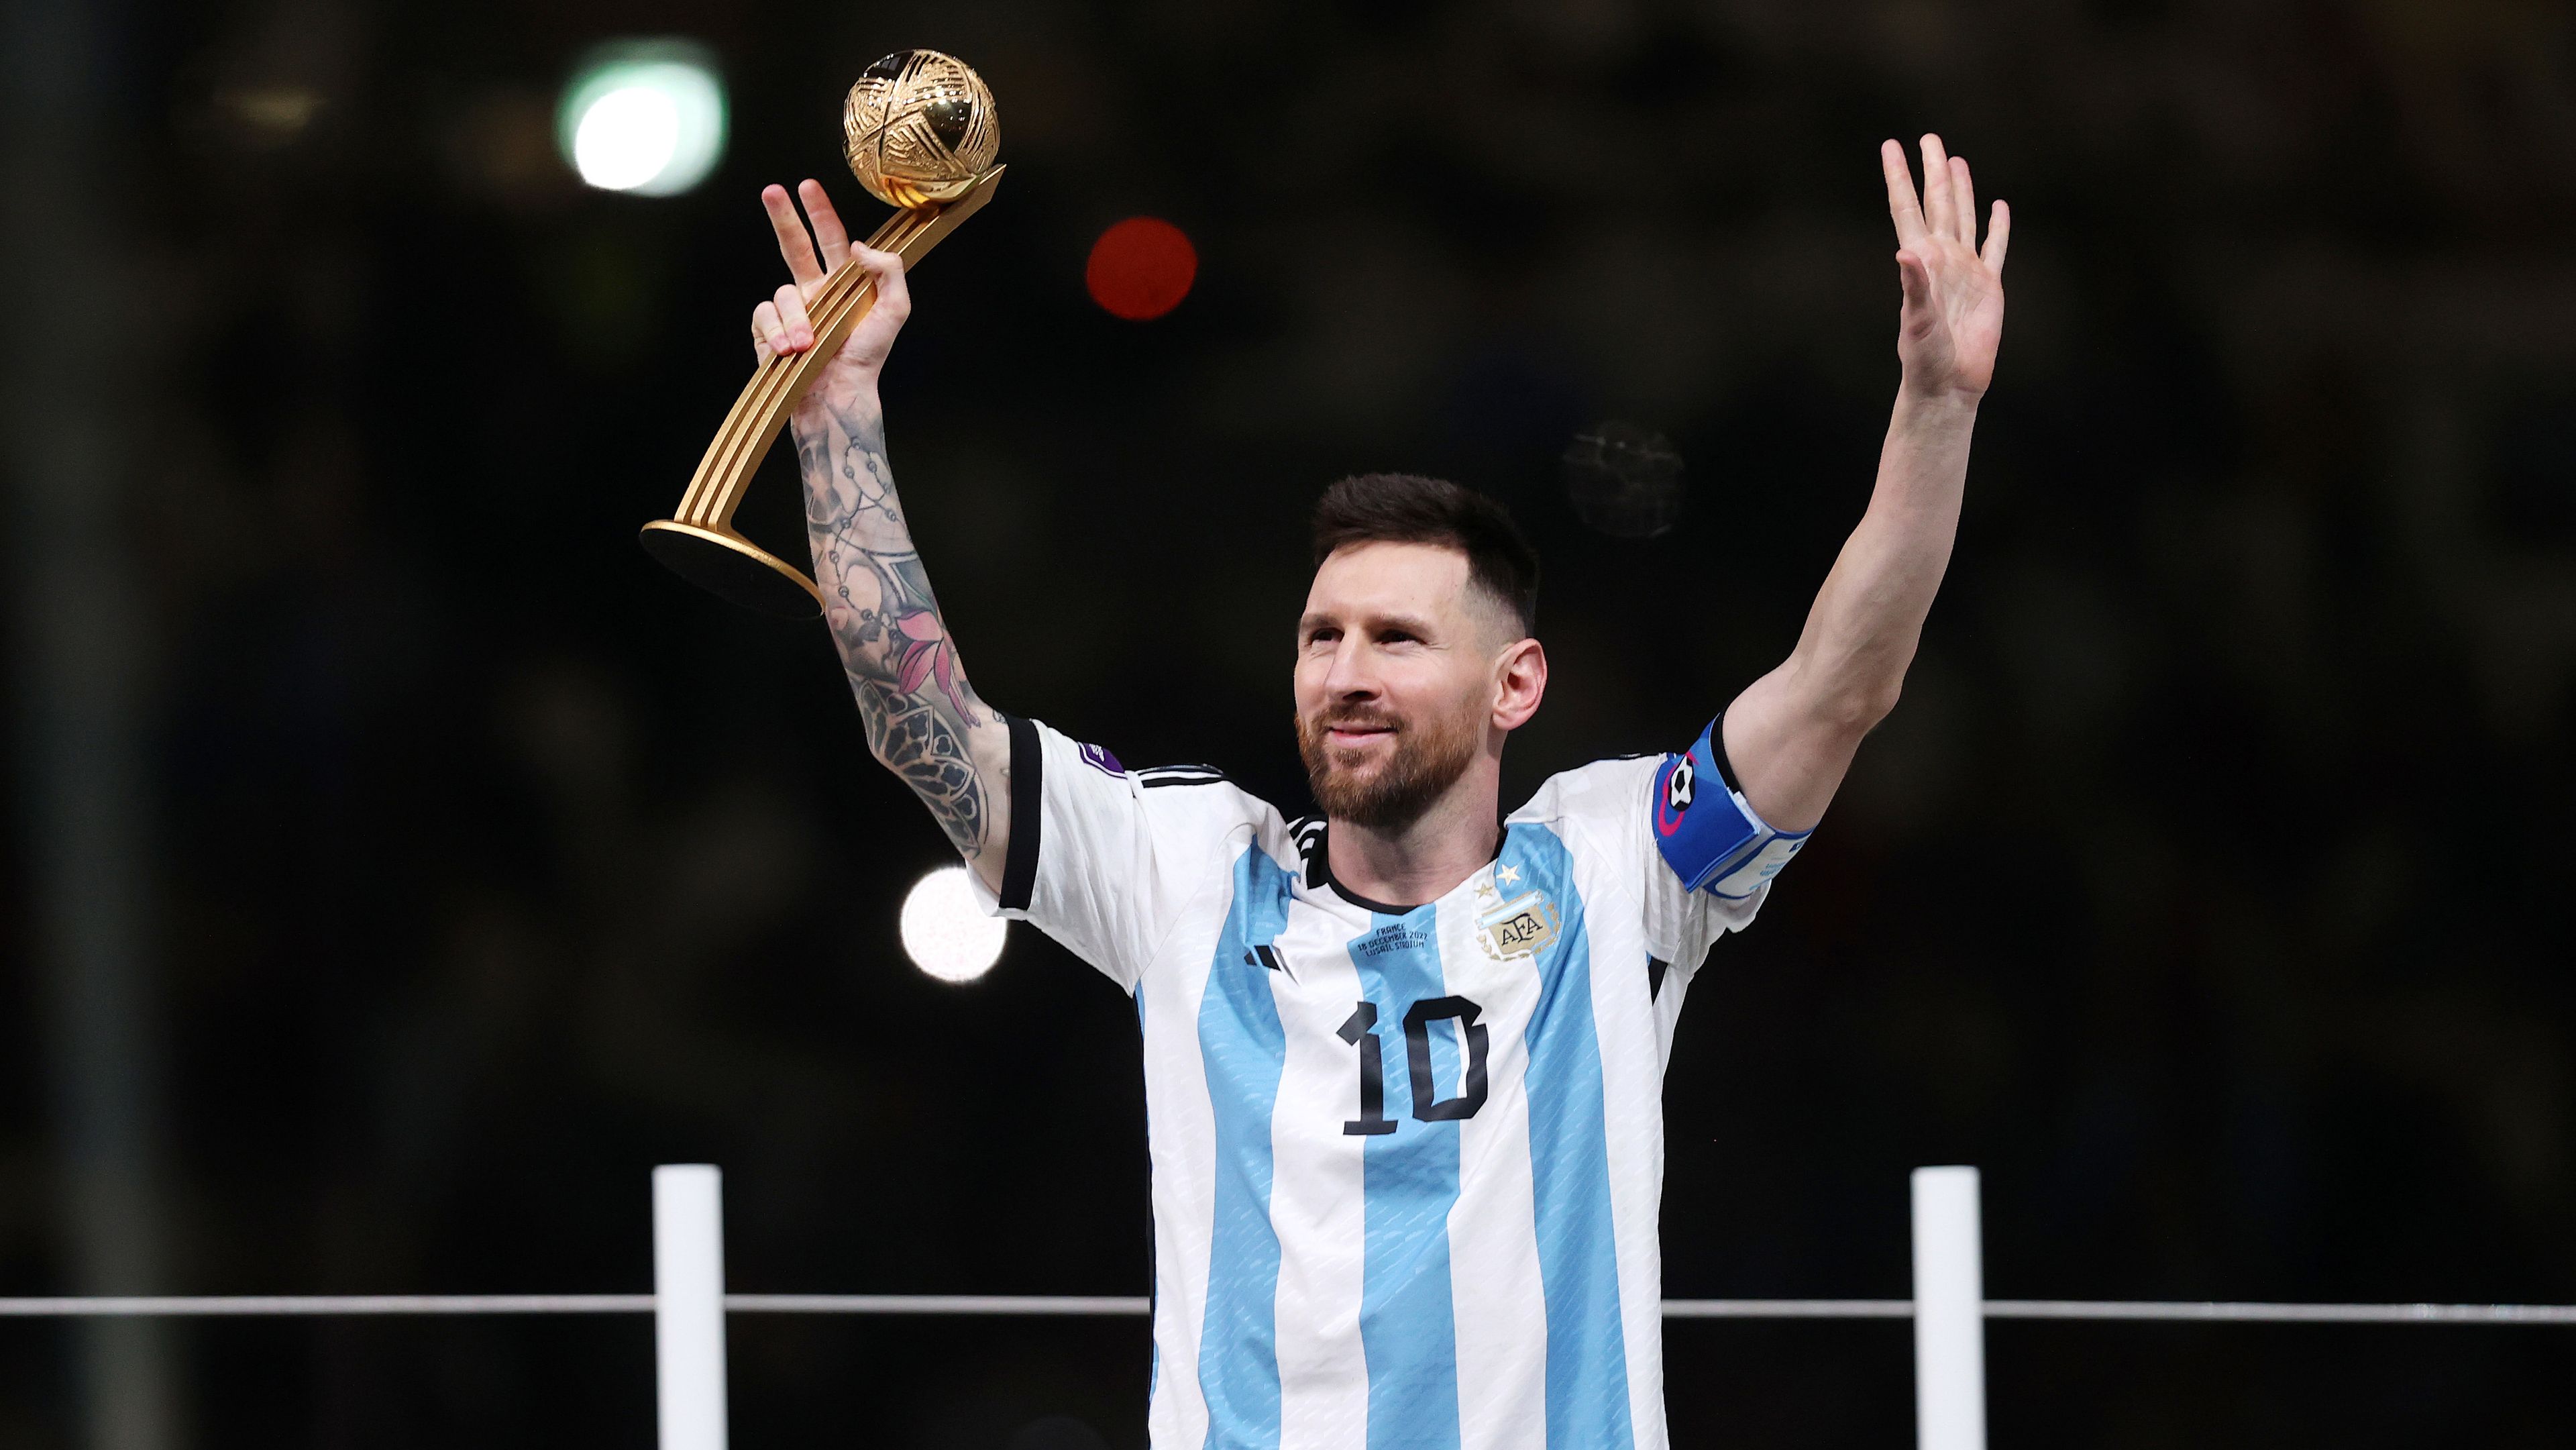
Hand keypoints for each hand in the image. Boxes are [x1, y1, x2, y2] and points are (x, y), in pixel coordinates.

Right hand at [749, 179, 911, 403]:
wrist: (839, 396)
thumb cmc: (868, 357)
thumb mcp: (894, 311)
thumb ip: (888, 272)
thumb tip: (859, 245)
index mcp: (843, 284)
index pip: (831, 240)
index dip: (820, 213)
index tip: (808, 186)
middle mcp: (814, 293)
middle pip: (793, 246)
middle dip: (783, 217)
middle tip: (772, 191)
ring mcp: (790, 312)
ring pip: (782, 292)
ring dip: (795, 319)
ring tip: (807, 345)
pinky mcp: (769, 332)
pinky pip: (764, 316)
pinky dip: (775, 332)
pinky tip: (787, 351)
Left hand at [1881, 135, 2007, 401]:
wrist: (1950, 383)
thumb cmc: (1926, 357)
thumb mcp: (1917, 321)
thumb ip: (1913, 286)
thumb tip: (1905, 252)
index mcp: (1921, 260)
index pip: (1907, 208)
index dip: (1899, 176)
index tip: (1891, 146)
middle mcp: (1942, 258)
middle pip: (1938, 202)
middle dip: (1932, 170)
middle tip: (1929, 137)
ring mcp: (1966, 269)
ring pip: (1964, 216)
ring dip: (1961, 189)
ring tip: (1956, 160)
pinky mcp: (1989, 285)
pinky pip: (1995, 248)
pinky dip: (1998, 226)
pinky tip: (1999, 205)